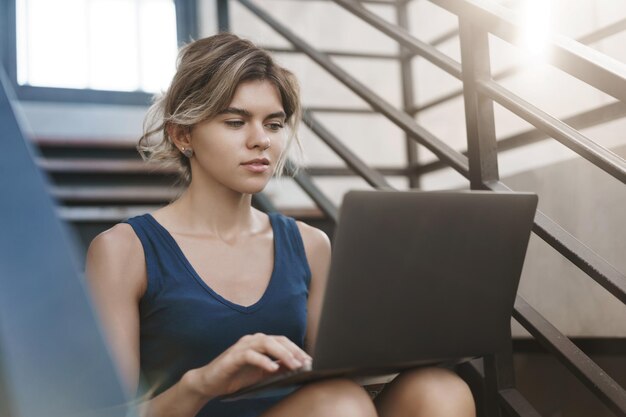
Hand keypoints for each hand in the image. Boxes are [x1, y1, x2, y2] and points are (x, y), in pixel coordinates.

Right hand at [186, 333, 312, 397]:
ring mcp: (242, 346)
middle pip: (277, 340)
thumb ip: (276, 368)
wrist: (209, 382)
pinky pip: (250, 355)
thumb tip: (296, 367)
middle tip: (304, 362)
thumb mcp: (260, 374)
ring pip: (266, 343)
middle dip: (293, 350)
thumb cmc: (236, 377)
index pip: (282, 341)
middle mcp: (252, 340)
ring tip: (293, 365)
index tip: (308, 360)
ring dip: (282, 354)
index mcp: (259, 342)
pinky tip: (272, 368)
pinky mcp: (233, 356)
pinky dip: (263, 361)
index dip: (296, 349)